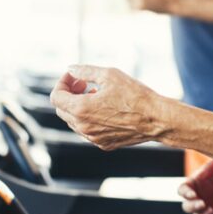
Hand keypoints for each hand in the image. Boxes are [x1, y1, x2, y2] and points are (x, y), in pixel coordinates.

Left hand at [49, 65, 166, 150]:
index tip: (74, 77)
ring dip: (78, 106)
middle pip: (61, 110)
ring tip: (97, 94)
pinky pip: (87, 131)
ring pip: (73, 122)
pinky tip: (106, 108)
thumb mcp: (109, 75)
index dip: (62, 83)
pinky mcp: (103, 144)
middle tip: (84, 84)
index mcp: (81, 109)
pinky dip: (89, 118)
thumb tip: (71, 69)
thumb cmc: (135, 95)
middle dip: (69, 94)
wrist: (156, 119)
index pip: (56, 97)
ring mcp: (93, 138)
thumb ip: (85, 71)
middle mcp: (83, 127)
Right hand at [178, 160, 212, 213]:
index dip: (184, 193)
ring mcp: (211, 207)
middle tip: (202, 203)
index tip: (193, 194)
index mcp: (198, 182)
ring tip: (211, 210)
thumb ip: (210, 167)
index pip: (182, 190)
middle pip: (186, 207)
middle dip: (191, 207)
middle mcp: (202, 196)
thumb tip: (198, 179)